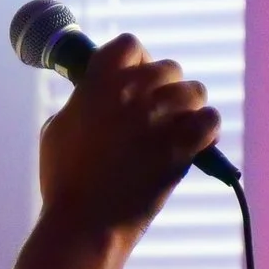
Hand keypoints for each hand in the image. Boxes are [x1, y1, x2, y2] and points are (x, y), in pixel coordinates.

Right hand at [35, 32, 218, 239]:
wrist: (84, 223)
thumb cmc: (65, 182)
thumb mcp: (58, 129)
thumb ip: (82, 103)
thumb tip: (95, 97)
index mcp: (98, 83)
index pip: (129, 45)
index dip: (137, 59)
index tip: (134, 79)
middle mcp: (131, 92)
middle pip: (168, 67)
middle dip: (166, 89)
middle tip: (158, 115)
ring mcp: (159, 117)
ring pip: (194, 91)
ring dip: (189, 108)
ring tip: (178, 131)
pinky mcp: (181, 145)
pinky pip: (210, 119)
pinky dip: (207, 131)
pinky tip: (197, 146)